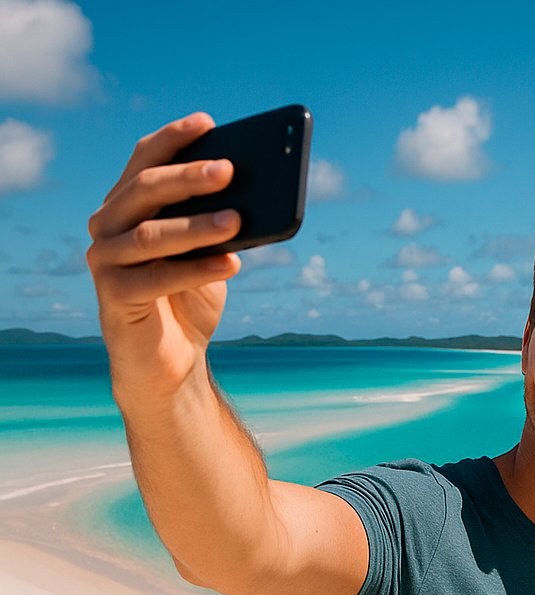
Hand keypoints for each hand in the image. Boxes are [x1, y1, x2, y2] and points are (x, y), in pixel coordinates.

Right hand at [87, 113, 242, 392]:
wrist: (171, 358)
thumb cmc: (190, 295)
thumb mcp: (210, 251)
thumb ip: (220, 222)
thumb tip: (256, 197)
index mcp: (127, 204)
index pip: (144, 160)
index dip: (174, 139)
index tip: (208, 123)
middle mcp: (107, 225)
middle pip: (145, 190)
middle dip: (188, 177)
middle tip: (230, 169)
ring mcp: (105, 259)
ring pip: (150, 234)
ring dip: (197, 225)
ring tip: (237, 220)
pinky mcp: (113, 296)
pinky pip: (157, 278)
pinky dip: (197, 269)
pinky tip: (232, 264)